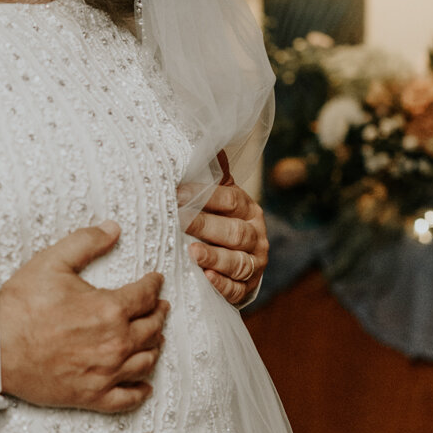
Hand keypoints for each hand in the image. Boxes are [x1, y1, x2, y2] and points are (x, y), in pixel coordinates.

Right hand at [0, 223, 168, 413]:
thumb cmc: (21, 307)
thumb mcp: (52, 262)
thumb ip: (86, 242)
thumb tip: (113, 229)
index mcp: (110, 309)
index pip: (145, 295)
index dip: (154, 285)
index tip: (155, 281)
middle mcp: (115, 343)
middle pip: (151, 328)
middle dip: (159, 314)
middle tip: (160, 307)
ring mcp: (105, 373)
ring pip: (145, 361)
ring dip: (154, 347)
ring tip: (155, 339)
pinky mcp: (92, 396)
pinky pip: (127, 398)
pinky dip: (140, 391)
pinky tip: (145, 385)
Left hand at [181, 172, 268, 305]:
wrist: (237, 262)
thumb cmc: (221, 222)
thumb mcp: (219, 199)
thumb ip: (212, 178)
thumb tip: (206, 144)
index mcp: (248, 209)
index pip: (230, 199)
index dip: (204, 196)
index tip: (176, 193)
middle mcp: (256, 235)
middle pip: (234, 231)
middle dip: (205, 226)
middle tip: (179, 220)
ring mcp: (254, 263)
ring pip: (237, 261)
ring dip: (214, 258)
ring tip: (192, 253)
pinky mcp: (247, 287)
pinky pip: (236, 288)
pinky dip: (222, 284)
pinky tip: (206, 278)